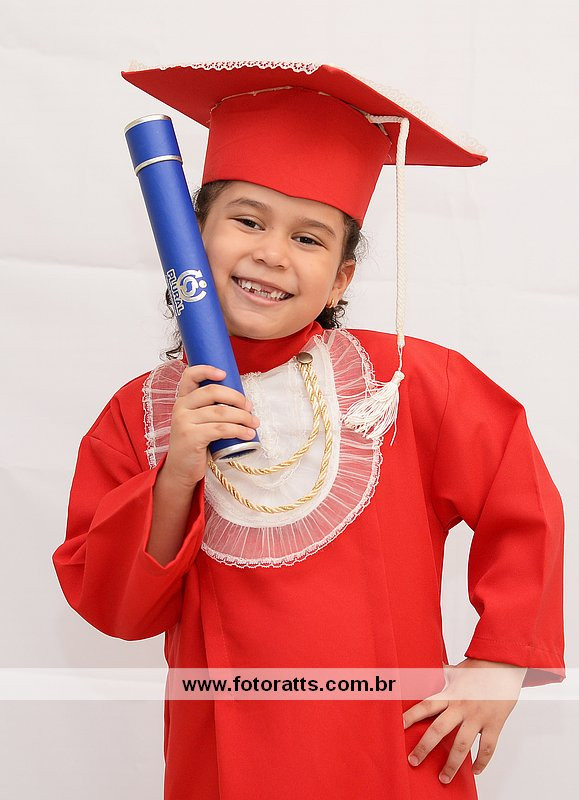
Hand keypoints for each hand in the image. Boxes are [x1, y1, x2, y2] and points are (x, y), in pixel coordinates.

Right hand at [163, 364, 259, 488]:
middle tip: (249, 407)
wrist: (181, 469)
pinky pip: (220, 429)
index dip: (207, 370)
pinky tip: (248, 434)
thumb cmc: (195, 443)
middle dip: (236, 398)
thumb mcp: (198, 421)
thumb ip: (210, 408)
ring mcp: (184, 422)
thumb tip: (241, 402)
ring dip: (243, 417)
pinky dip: (238, 430)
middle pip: (212, 392)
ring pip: (220, 412)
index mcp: (183, 399)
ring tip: (254, 423)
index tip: (224, 373)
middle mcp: (181, 407)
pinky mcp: (191, 437)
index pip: (189, 376)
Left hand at [403, 658, 526, 783]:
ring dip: (452, 764)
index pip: (426, 706)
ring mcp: (478, 717)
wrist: (504, 664)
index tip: (398, 727)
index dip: (411, 716)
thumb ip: (439, 673)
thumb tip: (423, 667)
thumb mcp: (455, 670)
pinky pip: (487, 747)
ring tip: (443, 778)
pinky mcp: (494, 724)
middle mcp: (461, 706)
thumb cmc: (479, 667)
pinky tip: (475, 770)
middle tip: (413, 761)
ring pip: (462, 745)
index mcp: (450, 693)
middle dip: (425, 747)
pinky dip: (482, 761)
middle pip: (439, 729)